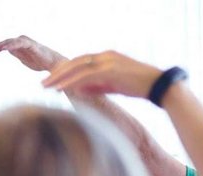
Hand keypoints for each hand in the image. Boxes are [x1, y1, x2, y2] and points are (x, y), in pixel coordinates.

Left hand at [0, 36, 67, 72]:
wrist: (52, 64)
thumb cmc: (39, 61)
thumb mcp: (24, 59)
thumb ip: (16, 53)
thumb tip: (7, 49)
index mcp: (17, 45)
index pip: (1, 47)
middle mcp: (20, 41)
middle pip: (2, 44)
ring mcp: (25, 41)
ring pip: (9, 43)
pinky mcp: (30, 44)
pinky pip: (19, 44)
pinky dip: (12, 45)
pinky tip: (4, 49)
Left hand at [42, 51, 162, 99]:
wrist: (159, 86)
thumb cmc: (139, 87)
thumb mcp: (114, 86)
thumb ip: (97, 87)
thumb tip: (79, 91)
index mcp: (106, 58)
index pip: (80, 62)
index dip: (65, 70)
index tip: (52, 79)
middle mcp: (105, 56)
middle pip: (75, 62)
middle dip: (58, 73)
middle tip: (43, 83)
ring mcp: (108, 62)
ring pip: (78, 68)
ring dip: (61, 77)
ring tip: (47, 87)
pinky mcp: (111, 70)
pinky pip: (86, 76)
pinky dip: (72, 82)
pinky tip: (62, 89)